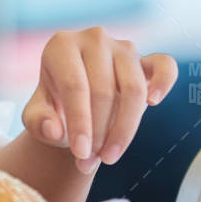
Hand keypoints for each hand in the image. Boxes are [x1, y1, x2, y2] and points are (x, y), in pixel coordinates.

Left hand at [21, 27, 177, 174]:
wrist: (76, 102)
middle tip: (89, 162)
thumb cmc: (54, 107)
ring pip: (133, 88)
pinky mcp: (147, 59)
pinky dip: (164, 82)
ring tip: (109, 156)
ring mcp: (123, 47)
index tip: (80, 154)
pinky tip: (153, 103)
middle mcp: (94, 39)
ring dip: (124, 128)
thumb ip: (38, 123)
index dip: (79, 123)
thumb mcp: (35, 116)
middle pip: (103, 90)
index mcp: (61, 45)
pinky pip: (165, 66)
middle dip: (98, 133)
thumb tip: (54, 129)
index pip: (74, 86)